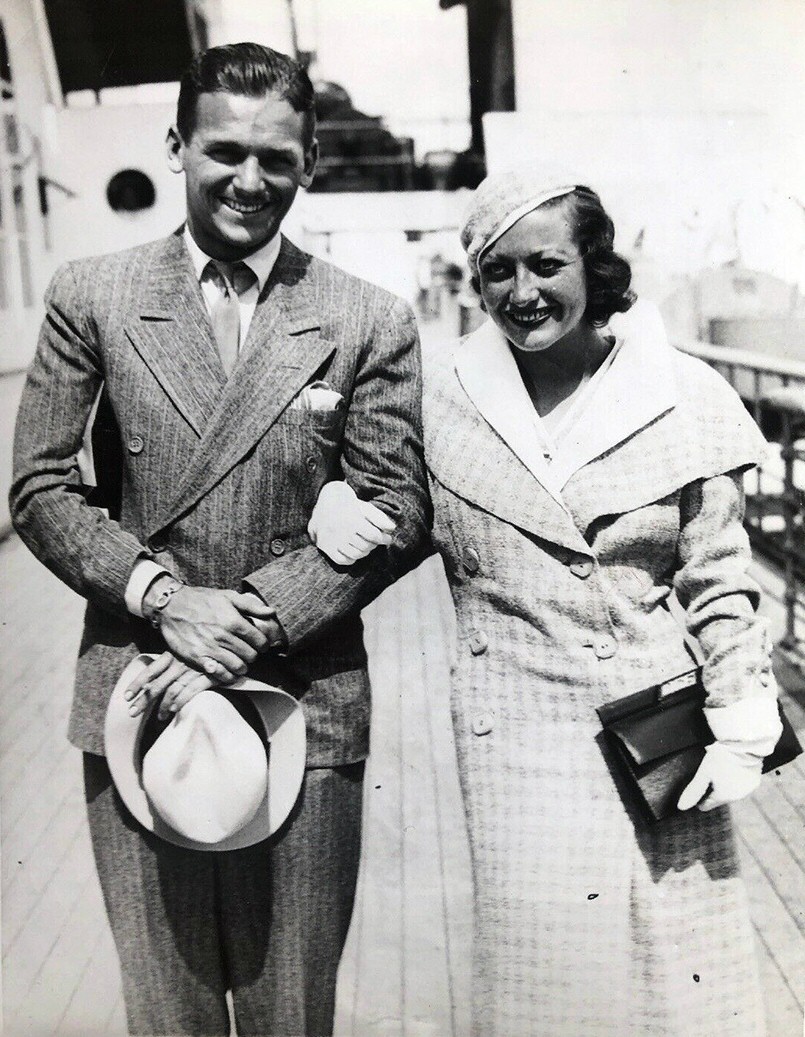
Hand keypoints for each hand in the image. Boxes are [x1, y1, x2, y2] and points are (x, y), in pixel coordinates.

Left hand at [124, 651, 212, 720]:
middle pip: (157, 684)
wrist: (231, 647)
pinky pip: (191, 691)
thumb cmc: (206, 648)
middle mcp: (180, 662)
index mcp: (172, 654)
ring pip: (172, 691)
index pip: (150, 670)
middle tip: (132, 713)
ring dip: (162, 706)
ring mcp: (193, 670)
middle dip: (143, 700)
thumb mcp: (186, 649)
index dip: (137, 683)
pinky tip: (174, 710)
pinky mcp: (207, 676)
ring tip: (159, 718)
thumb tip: (155, 676)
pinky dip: (181, 701)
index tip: (126, 696)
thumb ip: (172, 660)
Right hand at [147, 581, 274, 681]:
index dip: (264, 644)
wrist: (172, 606)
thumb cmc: (202, 599)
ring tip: (240, 662)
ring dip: (242, 667)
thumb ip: (251, 606)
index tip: (261, 645)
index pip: (259, 641)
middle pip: (250, 656)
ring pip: (238, 667)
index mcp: (233, 621)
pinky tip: (227, 671)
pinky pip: (220, 674)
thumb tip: (272, 612)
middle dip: (253, 655)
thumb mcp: (228, 596)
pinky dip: (227, 676)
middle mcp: (224, 636)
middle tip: (249, 653)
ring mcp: (210, 649)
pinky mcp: (198, 658)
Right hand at [308, 481, 395, 564]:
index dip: (384, 539)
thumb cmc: (351, 506)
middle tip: (375, 540)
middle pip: (365, 546)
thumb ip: (380, 517)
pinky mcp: (325, 546)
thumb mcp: (366, 508)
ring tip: (366, 545)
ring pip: (355, 555)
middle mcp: (341, 530)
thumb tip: (392, 528)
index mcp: (352, 519)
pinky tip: (354, 550)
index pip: (374, 536)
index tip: (388, 538)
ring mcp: (332, 540)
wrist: (326, 503)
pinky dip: (351, 558)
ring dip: (364, 552)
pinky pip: (342, 560)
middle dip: (374, 544)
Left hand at [677, 742, 762, 811]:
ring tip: (720, 769)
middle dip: (712, 789)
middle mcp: (737, 797)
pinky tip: (732, 768)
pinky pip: (742, 783)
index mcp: (723, 797)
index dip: (699, 798)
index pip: (707, 805)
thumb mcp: (704, 772)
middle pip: (719, 797)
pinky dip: (736, 778)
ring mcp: (748, 789)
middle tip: (707, 774)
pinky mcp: (755, 781)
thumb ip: (694, 790)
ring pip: (731, 790)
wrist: (745, 743)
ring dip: (725, 784)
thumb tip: (682, 807)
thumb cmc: (722, 757)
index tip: (696, 788)